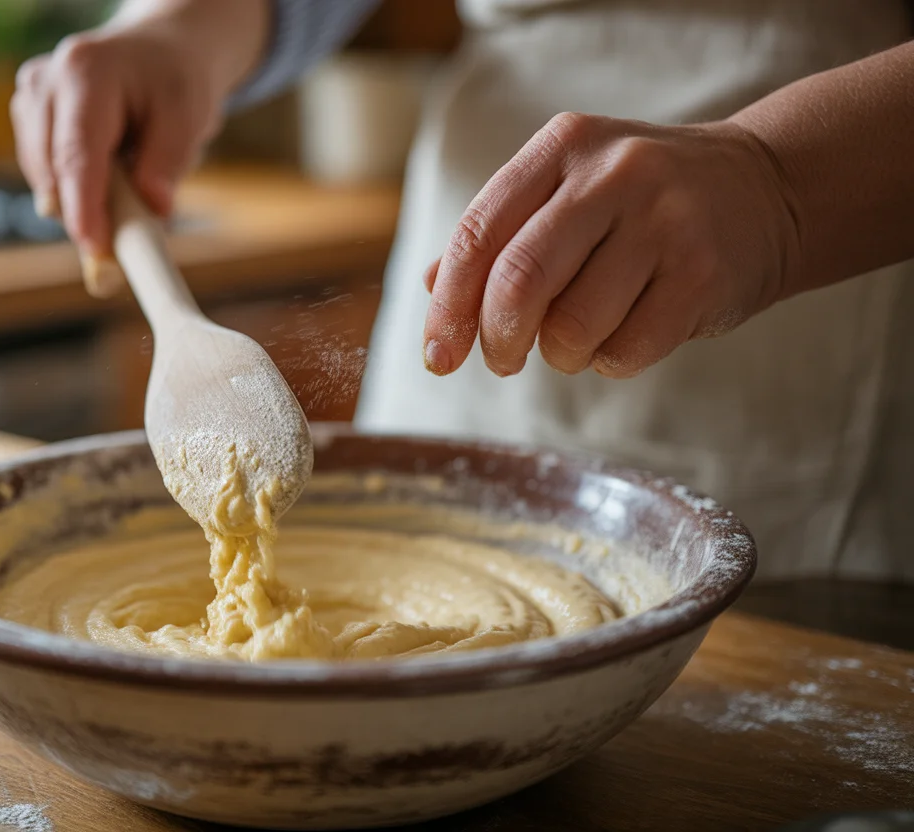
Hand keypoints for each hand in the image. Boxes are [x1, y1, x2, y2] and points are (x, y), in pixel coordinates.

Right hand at [11, 1, 265, 262]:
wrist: (157, 57)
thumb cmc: (173, 85)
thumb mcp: (188, 116)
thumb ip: (168, 163)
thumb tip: (153, 210)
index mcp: (85, 72)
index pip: (77, 152)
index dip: (84, 206)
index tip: (96, 248)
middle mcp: (44, 83)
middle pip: (53, 171)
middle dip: (84, 214)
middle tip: (123, 248)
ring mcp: (28, 102)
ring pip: (46, 182)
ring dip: (83, 202)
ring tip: (130, 183)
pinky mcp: (26, 122)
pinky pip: (47, 179)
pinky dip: (76, 193)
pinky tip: (108, 174)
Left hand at [422, 113, 801, 378]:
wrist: (763, 189)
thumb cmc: (636, 203)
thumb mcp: (564, 191)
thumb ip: (497, 235)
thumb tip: (429, 288)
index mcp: (562, 147)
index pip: (477, 234)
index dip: (447, 306)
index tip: (438, 355)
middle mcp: (613, 175)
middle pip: (518, 281)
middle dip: (496, 339)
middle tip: (501, 360)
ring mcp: (664, 223)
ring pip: (570, 327)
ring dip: (559, 354)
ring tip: (577, 336)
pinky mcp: (703, 276)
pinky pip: (625, 350)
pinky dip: (609, 360)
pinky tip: (625, 332)